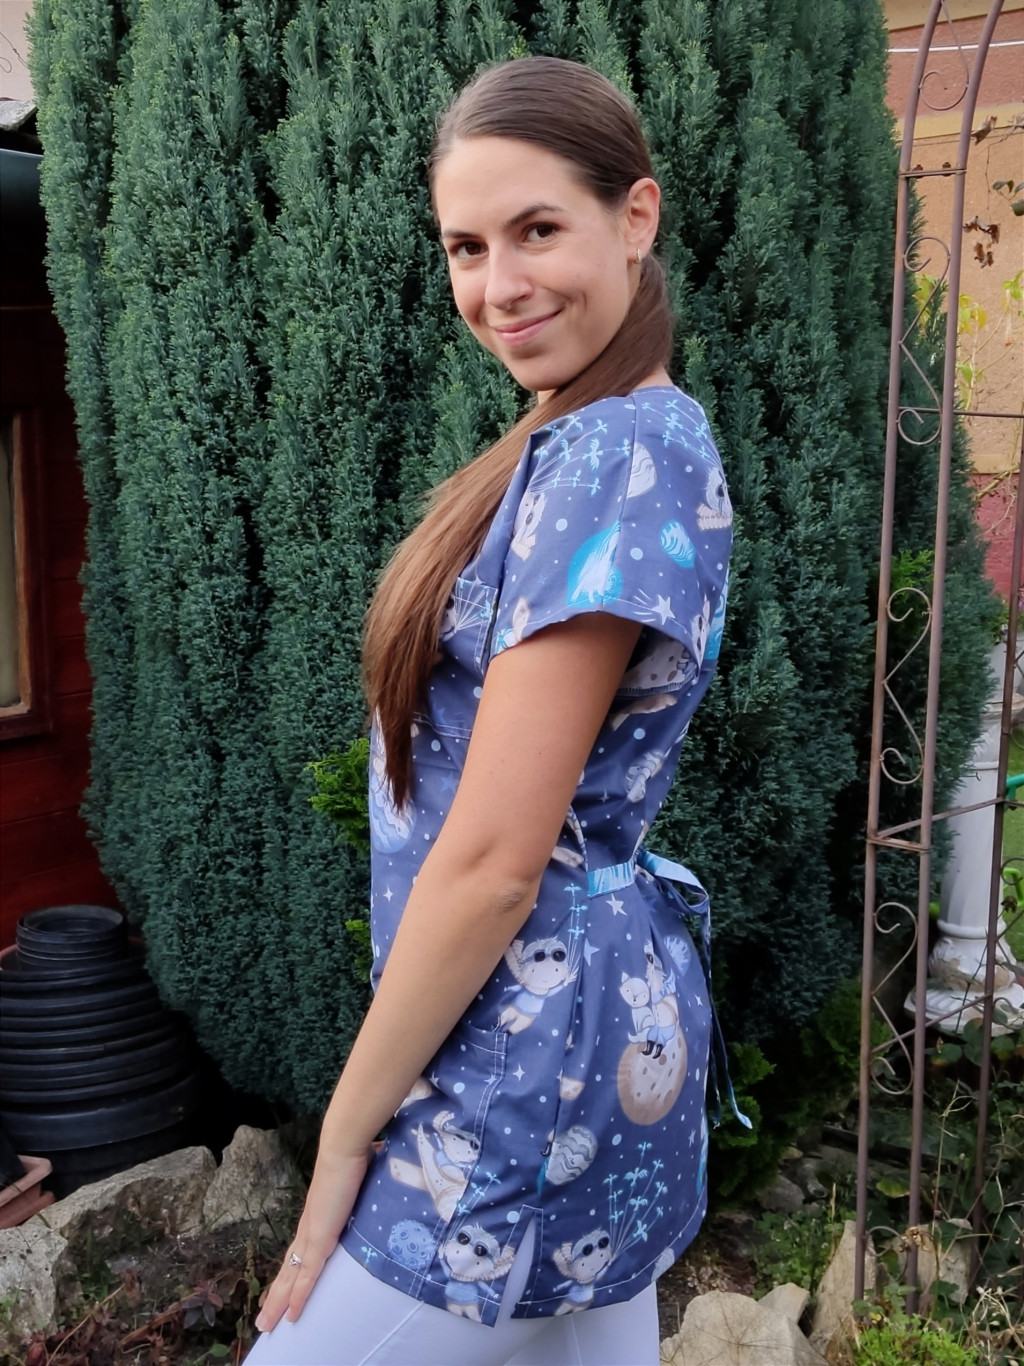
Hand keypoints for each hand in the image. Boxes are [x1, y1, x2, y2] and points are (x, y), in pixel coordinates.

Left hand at [255, 1147, 370, 1333]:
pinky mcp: (319, 1238)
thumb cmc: (354, 1156)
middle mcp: (309, 1227)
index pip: (300, 1250)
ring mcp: (312, 1233)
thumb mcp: (361, 1178)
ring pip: (290, 1277)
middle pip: (288, 1269)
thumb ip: (366, 1184)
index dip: (291, 1271)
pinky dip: (299, 1296)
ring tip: (265, 1325)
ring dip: (278, 1302)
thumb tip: (379, 1169)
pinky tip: (291, 1314)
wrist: (344, 1146)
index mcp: (317, 1215)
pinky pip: (307, 1274)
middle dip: (276, 1295)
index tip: (283, 1287)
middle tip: (264, 1319)